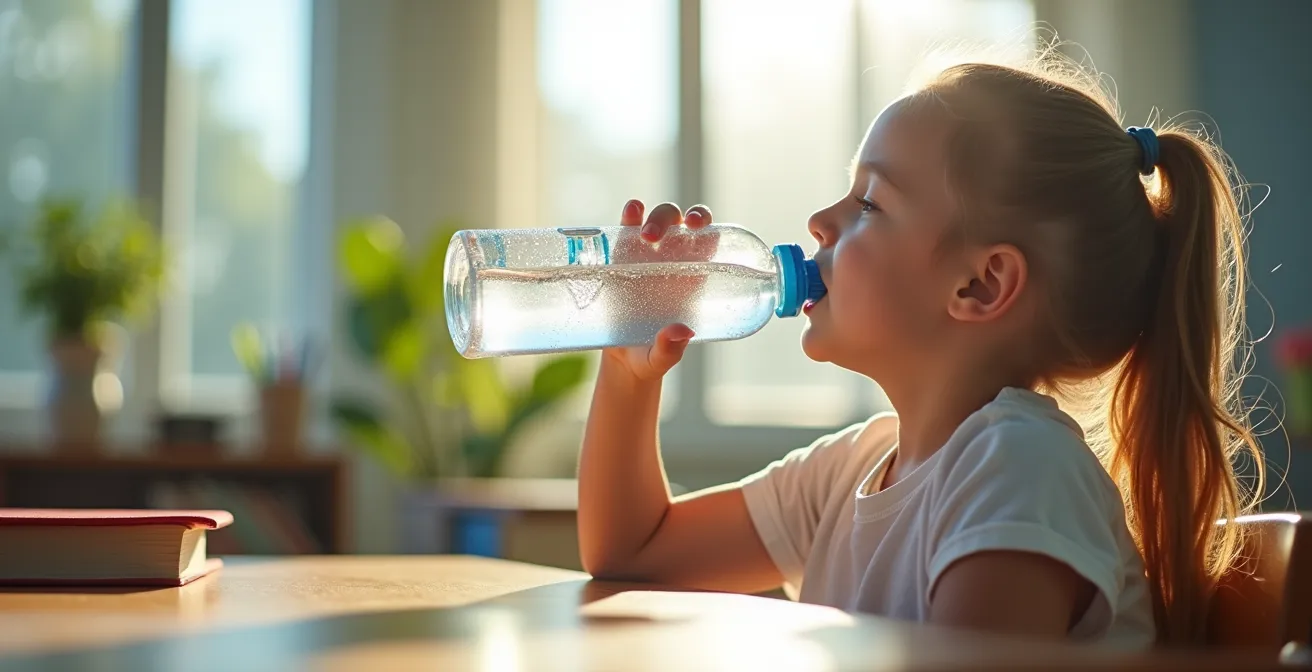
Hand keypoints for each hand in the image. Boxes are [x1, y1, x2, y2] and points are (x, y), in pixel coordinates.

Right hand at [603, 200, 713, 381]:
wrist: (622, 361)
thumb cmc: (650, 356)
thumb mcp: (661, 358)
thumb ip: (670, 349)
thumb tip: (681, 333)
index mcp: (693, 278)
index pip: (707, 240)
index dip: (707, 225)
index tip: (700, 227)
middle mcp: (672, 260)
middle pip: (681, 224)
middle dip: (678, 219)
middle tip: (663, 235)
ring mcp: (646, 256)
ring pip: (656, 221)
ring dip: (655, 217)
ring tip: (646, 234)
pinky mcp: (620, 258)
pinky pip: (626, 231)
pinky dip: (630, 215)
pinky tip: (632, 210)